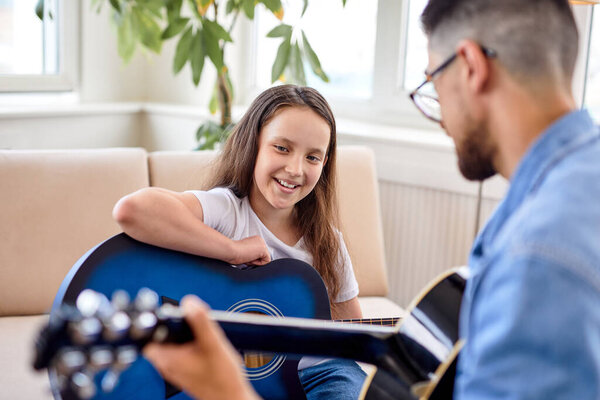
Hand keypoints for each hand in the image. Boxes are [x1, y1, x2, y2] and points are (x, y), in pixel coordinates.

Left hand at [143, 296, 260, 399]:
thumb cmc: (223, 379)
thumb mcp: (213, 344)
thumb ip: (201, 322)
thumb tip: (189, 302)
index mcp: (167, 359)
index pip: (150, 335)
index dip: (159, 322)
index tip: (174, 313)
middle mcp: (167, 366)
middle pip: (163, 337)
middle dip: (177, 326)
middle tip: (194, 322)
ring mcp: (176, 370)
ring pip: (173, 345)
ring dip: (186, 336)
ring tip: (203, 335)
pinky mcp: (186, 373)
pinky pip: (182, 353)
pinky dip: (191, 346)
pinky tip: (207, 346)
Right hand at [227, 236, 271, 265]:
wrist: (231, 250)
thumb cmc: (234, 252)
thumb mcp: (245, 251)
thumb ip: (252, 252)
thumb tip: (256, 260)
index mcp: (256, 239)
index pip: (259, 253)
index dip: (252, 257)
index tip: (244, 255)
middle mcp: (261, 240)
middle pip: (263, 256)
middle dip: (254, 259)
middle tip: (245, 256)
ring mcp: (263, 244)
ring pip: (265, 259)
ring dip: (255, 261)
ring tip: (247, 257)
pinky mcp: (264, 249)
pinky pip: (266, 261)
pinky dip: (258, 263)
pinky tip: (251, 258)